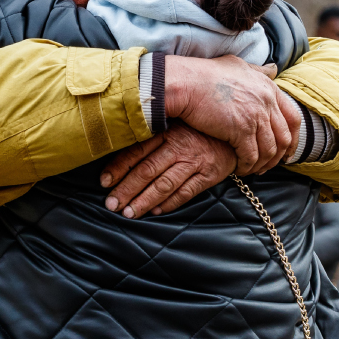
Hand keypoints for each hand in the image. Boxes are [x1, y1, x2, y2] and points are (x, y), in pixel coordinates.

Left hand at [100, 122, 236, 217]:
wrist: (234, 134)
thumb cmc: (197, 131)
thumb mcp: (175, 125)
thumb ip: (152, 136)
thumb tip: (120, 151)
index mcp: (167, 131)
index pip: (137, 151)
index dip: (118, 167)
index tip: (104, 182)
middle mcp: (179, 146)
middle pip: (147, 171)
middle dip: (127, 189)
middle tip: (111, 204)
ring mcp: (194, 162)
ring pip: (164, 185)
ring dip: (144, 200)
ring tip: (129, 213)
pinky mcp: (208, 175)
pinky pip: (186, 192)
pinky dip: (170, 203)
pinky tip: (155, 212)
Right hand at [163, 55, 300, 174]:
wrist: (186, 82)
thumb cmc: (205, 74)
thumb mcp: (238, 65)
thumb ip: (258, 70)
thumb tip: (273, 69)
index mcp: (268, 88)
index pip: (293, 118)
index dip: (292, 139)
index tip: (286, 151)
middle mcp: (266, 102)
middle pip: (284, 137)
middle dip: (278, 156)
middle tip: (268, 166)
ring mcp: (256, 116)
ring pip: (269, 150)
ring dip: (262, 164)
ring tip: (251, 169)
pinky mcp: (241, 130)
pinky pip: (251, 156)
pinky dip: (247, 166)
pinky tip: (239, 169)